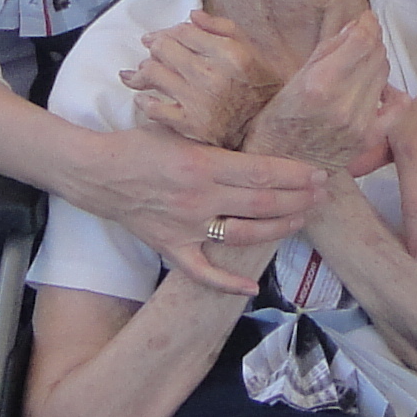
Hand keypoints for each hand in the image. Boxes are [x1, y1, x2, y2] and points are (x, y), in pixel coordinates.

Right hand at [70, 121, 319, 292]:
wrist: (96, 173)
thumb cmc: (137, 145)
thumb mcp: (177, 129)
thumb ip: (213, 134)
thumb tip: (253, 138)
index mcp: (201, 164)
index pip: (261, 172)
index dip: (295, 175)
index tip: (318, 174)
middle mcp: (198, 198)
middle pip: (261, 203)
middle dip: (298, 199)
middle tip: (321, 195)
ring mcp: (186, 227)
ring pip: (244, 235)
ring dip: (278, 230)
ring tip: (300, 219)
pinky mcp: (171, 247)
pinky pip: (202, 272)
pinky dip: (227, 284)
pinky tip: (252, 287)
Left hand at [121, 10, 283, 148]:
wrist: (270, 127)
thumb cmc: (259, 86)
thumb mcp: (250, 50)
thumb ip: (221, 28)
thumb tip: (192, 15)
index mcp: (229, 54)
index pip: (183, 31)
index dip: (169, 31)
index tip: (161, 36)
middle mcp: (212, 76)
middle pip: (163, 49)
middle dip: (154, 47)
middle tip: (152, 51)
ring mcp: (200, 101)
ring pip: (153, 73)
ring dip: (143, 71)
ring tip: (141, 72)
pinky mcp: (192, 125)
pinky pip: (155, 109)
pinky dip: (144, 101)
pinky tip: (143, 97)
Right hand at [244, 13, 389, 173]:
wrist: (280, 165)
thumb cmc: (278, 121)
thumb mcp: (292, 80)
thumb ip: (326, 52)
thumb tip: (355, 26)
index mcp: (318, 85)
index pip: (361, 42)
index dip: (368, 24)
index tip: (366, 18)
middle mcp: (342, 104)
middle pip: (376, 56)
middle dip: (371, 41)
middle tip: (362, 37)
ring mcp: (359, 123)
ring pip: (384, 75)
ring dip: (377, 62)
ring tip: (361, 62)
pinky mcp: (370, 138)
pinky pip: (399, 106)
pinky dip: (393, 91)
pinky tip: (380, 87)